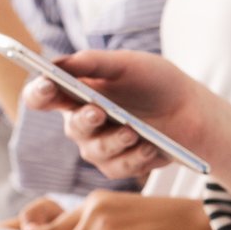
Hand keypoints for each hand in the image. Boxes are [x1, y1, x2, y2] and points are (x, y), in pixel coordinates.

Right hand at [21, 50, 222, 179]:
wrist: (191, 110)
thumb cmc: (156, 82)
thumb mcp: (128, 64)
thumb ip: (94, 62)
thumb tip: (59, 62)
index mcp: (76, 93)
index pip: (43, 96)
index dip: (39, 92)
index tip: (48, 84)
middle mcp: (82, 123)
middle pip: (71, 127)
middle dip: (84, 120)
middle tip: (98, 112)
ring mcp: (99, 147)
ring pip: (94, 151)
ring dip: (115, 141)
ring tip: (134, 131)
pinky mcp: (118, 166)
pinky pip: (117, 168)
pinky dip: (135, 156)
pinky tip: (150, 147)